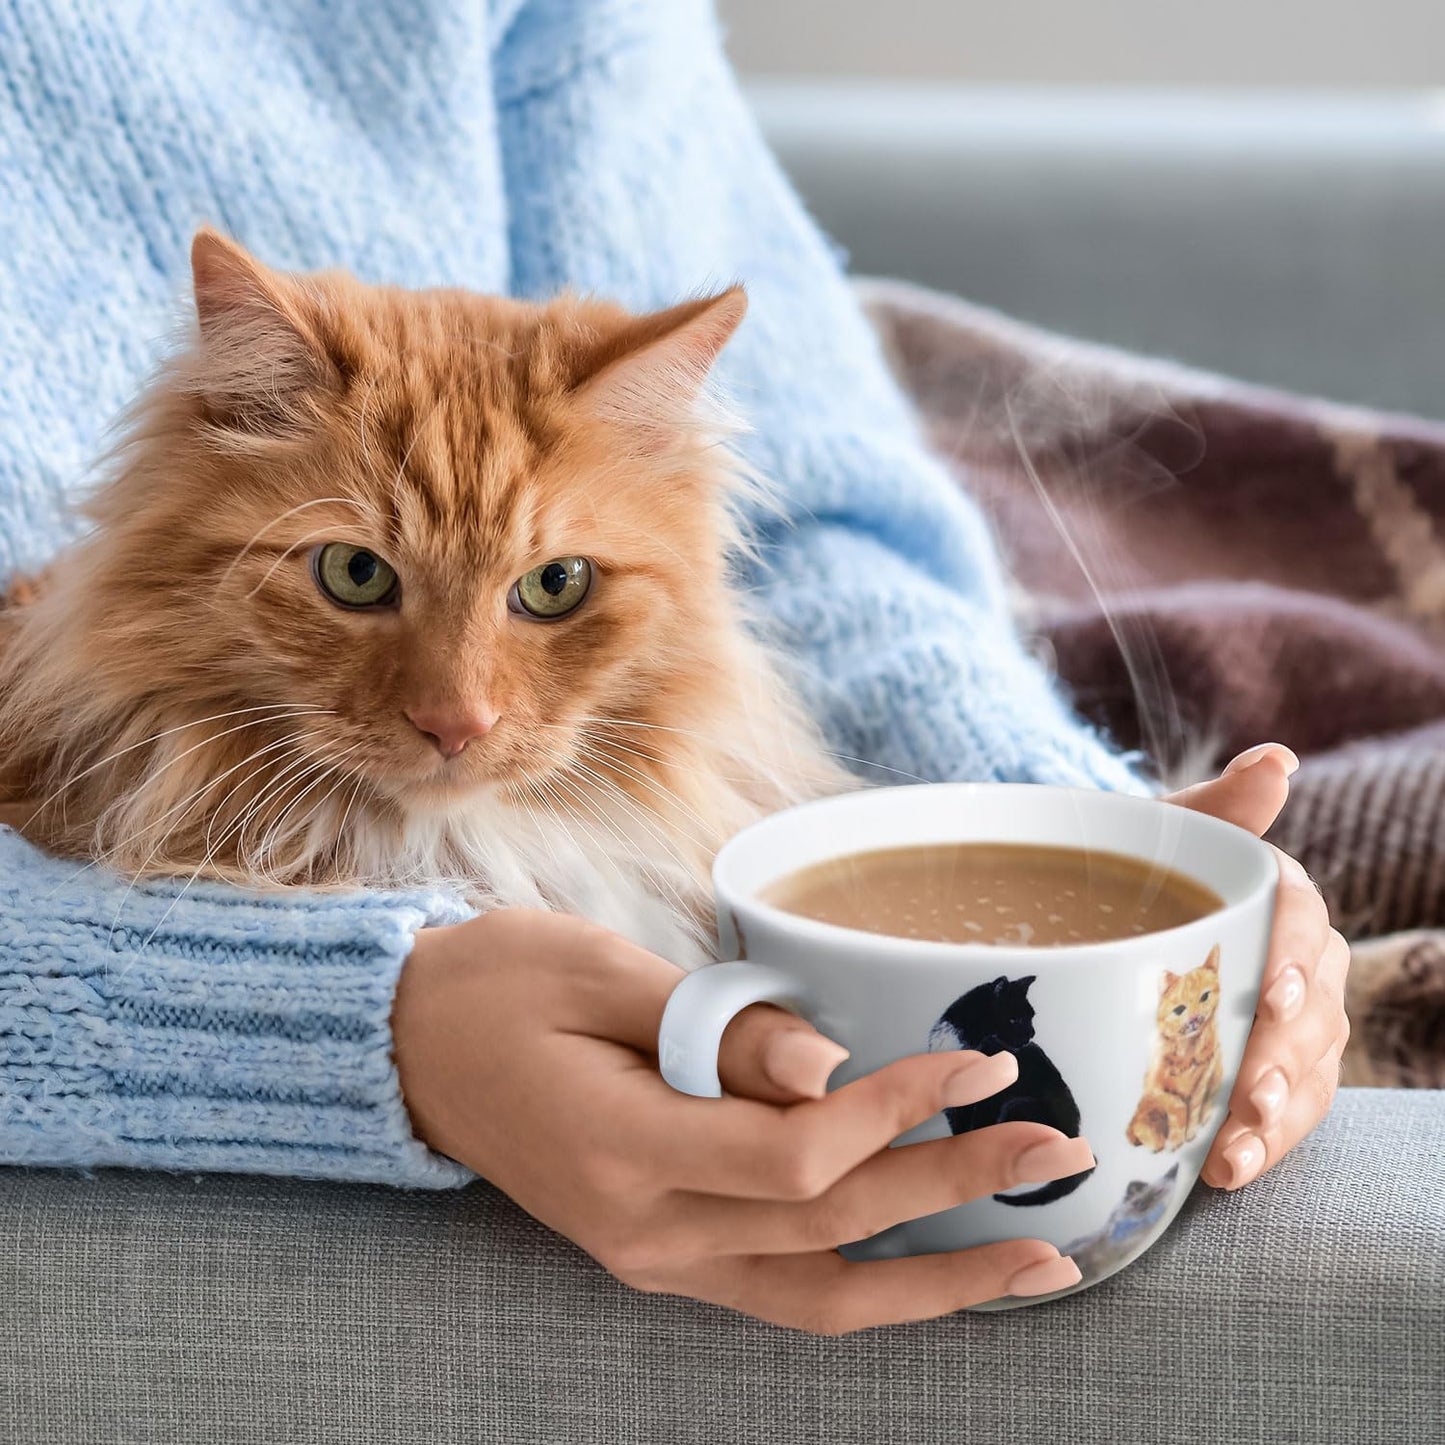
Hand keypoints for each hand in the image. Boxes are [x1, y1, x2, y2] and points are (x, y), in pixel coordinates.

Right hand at [392, 909, 1092, 1333]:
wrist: (409, 1045)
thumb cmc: (499, 983)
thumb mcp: (600, 971)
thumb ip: (718, 1027)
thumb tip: (832, 1070)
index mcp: (619, 1151)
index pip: (796, 1158)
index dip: (896, 1116)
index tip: (977, 1065)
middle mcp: (641, 1229)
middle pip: (828, 1231)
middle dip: (952, 1192)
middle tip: (1059, 1155)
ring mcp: (648, 1255)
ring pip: (816, 1298)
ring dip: (935, 1283)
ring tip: (1042, 1264)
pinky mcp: (658, 1251)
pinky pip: (781, 1290)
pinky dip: (868, 1284)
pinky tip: (938, 1272)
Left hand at [1164, 743, 1349, 1189]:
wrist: (1100, 915)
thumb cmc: (1130, 868)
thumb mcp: (1156, 834)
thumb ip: (1216, 808)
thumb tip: (1277, 759)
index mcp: (1274, 895)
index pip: (1302, 919)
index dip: (1294, 954)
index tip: (1274, 990)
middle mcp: (1296, 959)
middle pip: (1314, 1006)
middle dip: (1286, 1052)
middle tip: (1253, 1089)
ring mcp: (1289, 1023)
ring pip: (1308, 1068)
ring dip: (1277, 1113)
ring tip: (1236, 1146)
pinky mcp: (1268, 1074)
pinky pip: (1283, 1114)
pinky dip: (1260, 1143)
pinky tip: (1226, 1171)